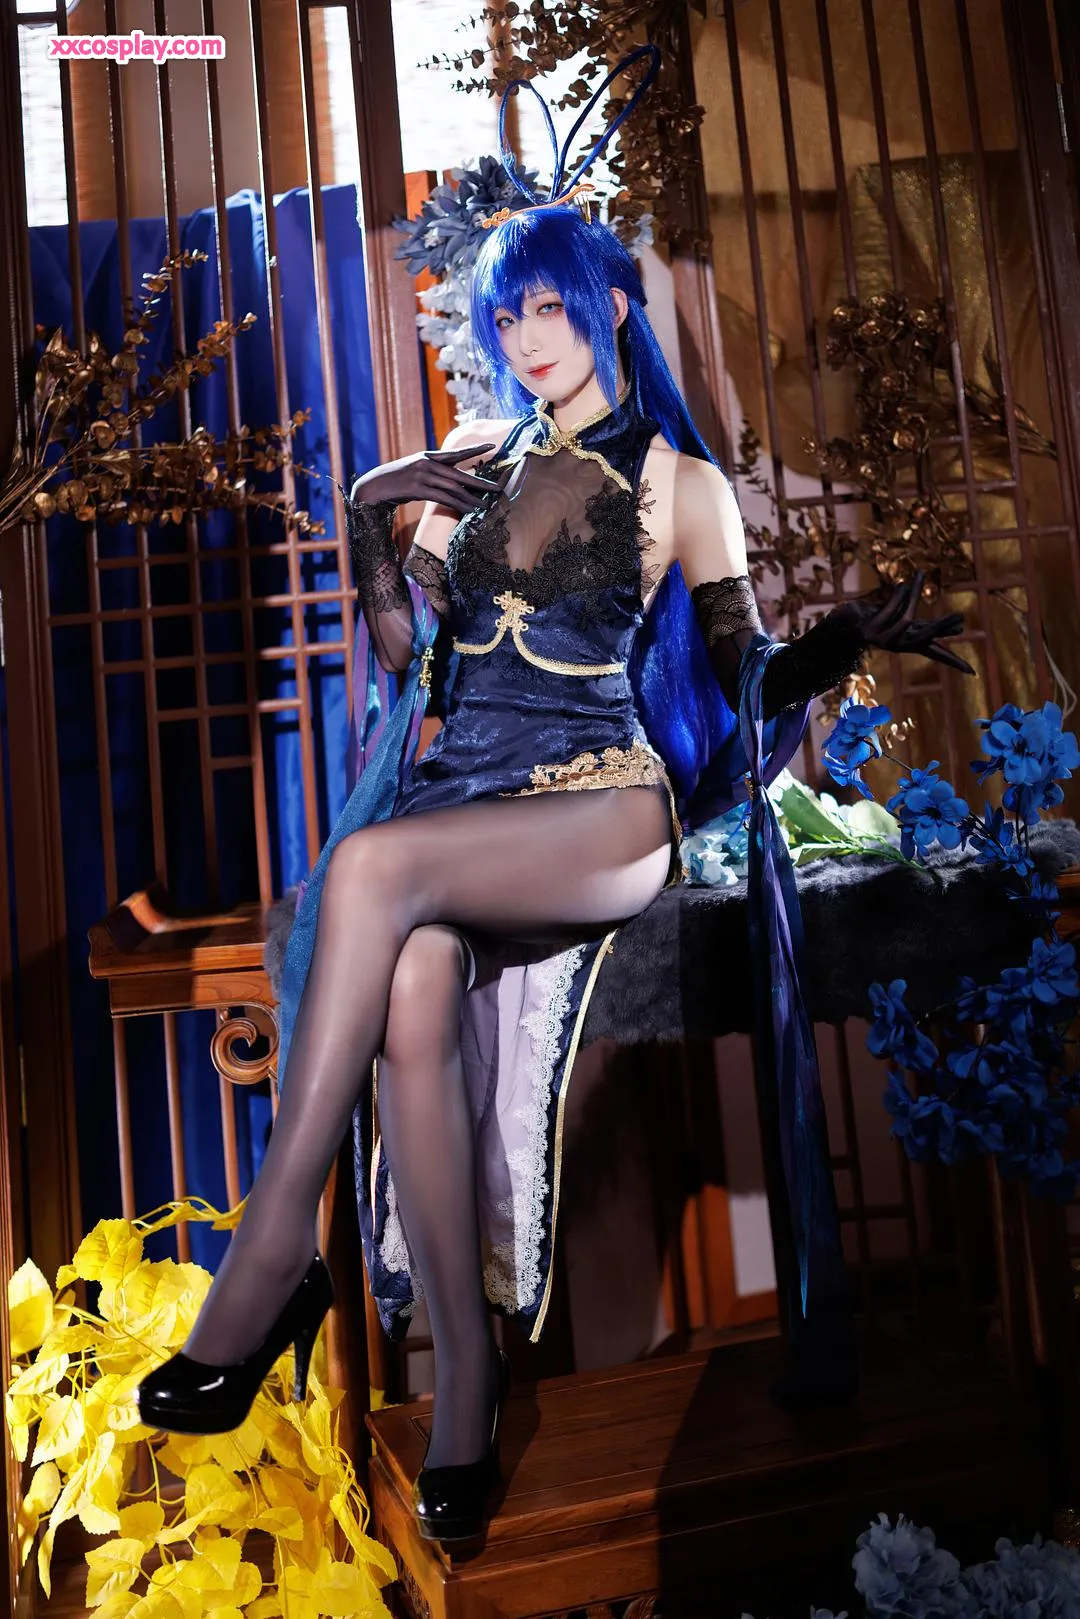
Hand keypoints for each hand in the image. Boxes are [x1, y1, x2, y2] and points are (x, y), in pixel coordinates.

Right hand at [349, 444, 508, 515]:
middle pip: (460, 474)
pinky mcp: (418, 489)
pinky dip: (457, 505)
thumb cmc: (397, 481)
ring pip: (454, 488)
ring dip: (471, 499)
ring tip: (486, 506)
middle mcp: (428, 464)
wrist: (374, 486)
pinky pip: (443, 498)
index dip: (475, 449)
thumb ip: (433, 472)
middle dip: (480, 482)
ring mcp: (423, 476)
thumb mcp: (416, 471)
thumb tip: (452, 479)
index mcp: (429, 457)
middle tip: (498, 487)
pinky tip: (468, 511)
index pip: (456, 453)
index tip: (493, 446)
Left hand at [830, 570, 974, 674]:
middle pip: (926, 638)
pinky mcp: (872, 630)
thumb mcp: (909, 624)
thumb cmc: (881, 623)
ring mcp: (884, 640)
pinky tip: (904, 582)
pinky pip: (889, 609)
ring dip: (913, 595)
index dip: (954, 662)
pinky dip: (897, 594)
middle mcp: (900, 645)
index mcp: (911, 643)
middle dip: (942, 628)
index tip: (973, 672)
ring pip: (906, 619)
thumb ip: (929, 626)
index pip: (938, 654)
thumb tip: (960, 628)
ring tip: (920, 573)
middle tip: (962, 617)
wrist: (845, 626)